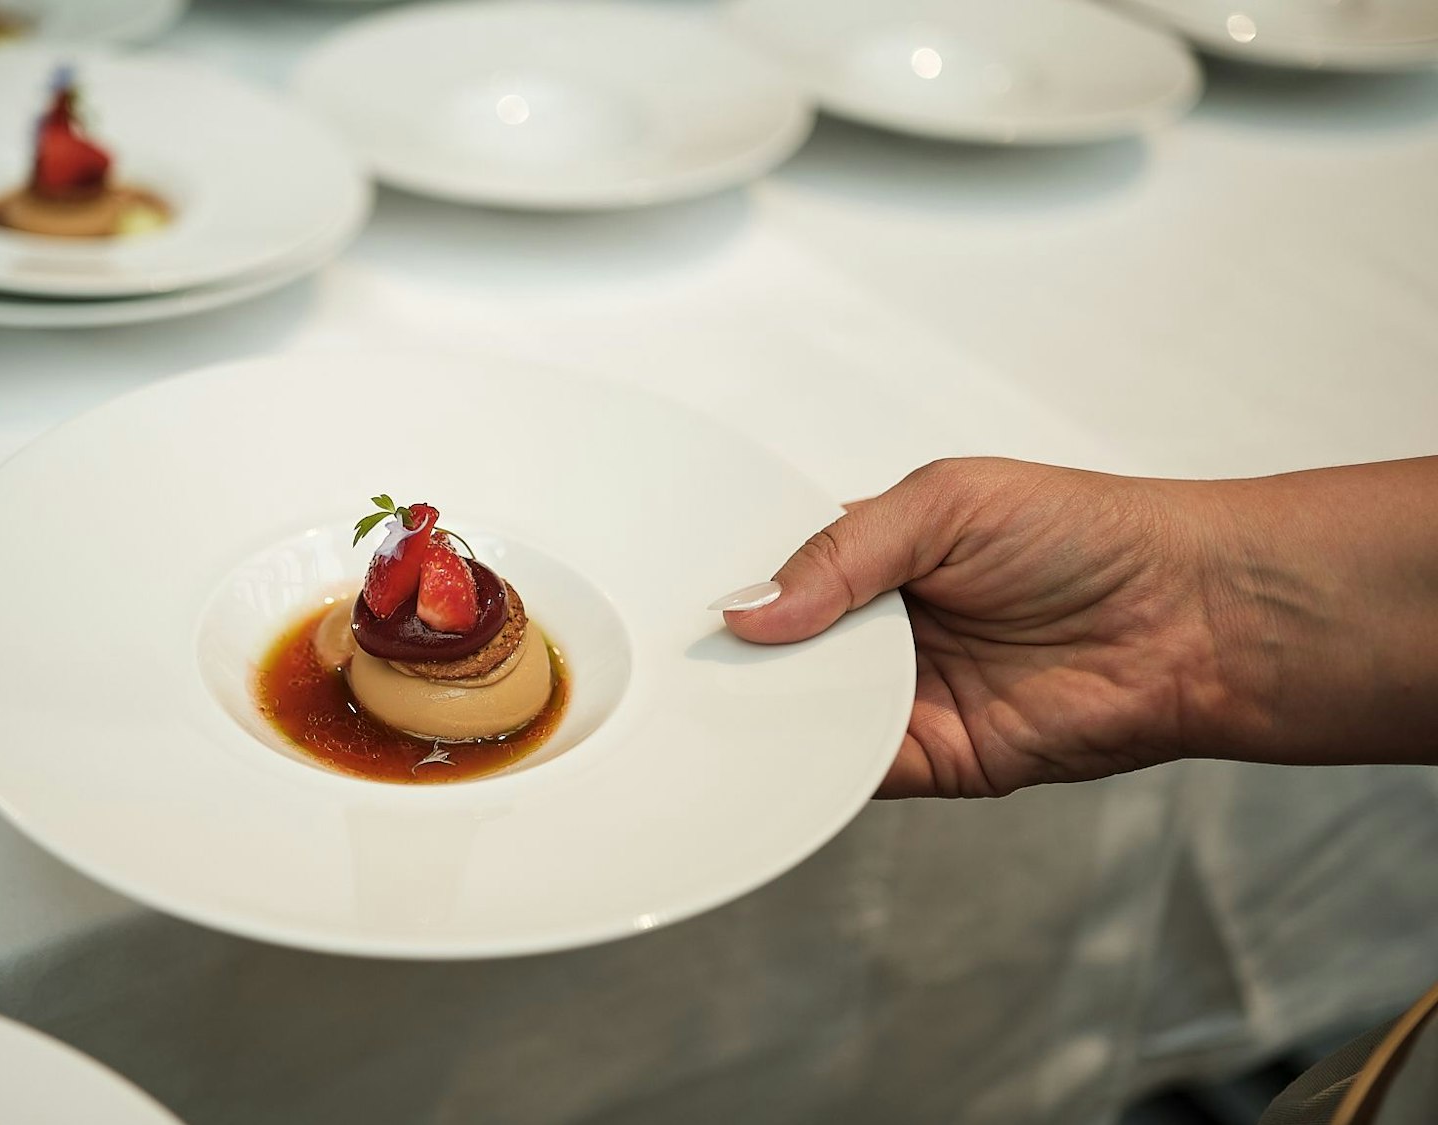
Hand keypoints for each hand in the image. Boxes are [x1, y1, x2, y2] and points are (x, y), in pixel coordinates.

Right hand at [714, 458, 1231, 797]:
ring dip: (760, 714)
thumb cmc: (1085, 536)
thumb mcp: (945, 505)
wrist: (1188, 617)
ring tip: (698, 708)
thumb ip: (843, 553)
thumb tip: (749, 613)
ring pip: (803, 715)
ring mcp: (901, 698)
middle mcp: (878, 631)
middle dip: (730, 660)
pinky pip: (851, 770)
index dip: (727, 589)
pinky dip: (807, 768)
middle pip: (777, 654)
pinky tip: (765, 752)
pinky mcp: (931, 760)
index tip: (666, 602)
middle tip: (666, 664)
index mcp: (873, 557)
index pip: (776, 576)